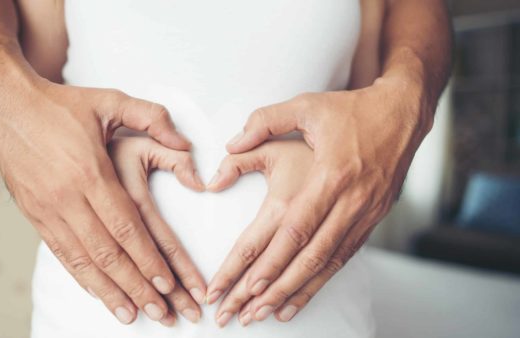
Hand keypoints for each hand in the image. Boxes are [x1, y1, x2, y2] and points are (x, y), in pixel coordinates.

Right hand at [0, 77, 197, 324]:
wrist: (5, 108)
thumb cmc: (63, 106)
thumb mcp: (111, 100)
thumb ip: (153, 118)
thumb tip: (187, 144)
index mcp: (91, 172)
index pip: (126, 227)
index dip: (148, 260)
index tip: (168, 285)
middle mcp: (68, 197)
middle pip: (108, 253)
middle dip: (137, 287)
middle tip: (162, 314)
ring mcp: (47, 210)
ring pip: (84, 261)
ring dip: (111, 292)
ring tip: (134, 317)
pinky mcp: (34, 215)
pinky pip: (62, 255)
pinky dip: (82, 278)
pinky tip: (99, 295)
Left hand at [207, 78, 433, 323]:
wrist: (402, 114)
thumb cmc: (351, 110)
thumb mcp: (305, 106)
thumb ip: (264, 122)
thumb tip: (230, 145)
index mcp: (330, 175)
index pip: (295, 228)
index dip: (271, 260)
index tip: (246, 285)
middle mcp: (350, 201)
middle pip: (308, 256)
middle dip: (275, 289)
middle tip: (246, 314)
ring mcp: (364, 214)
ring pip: (327, 264)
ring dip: (297, 292)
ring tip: (268, 315)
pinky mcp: (372, 219)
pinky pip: (343, 257)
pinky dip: (321, 280)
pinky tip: (301, 297)